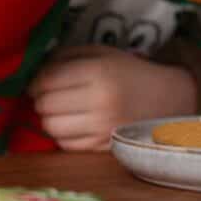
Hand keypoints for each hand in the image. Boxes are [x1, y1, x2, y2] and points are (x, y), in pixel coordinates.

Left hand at [28, 45, 197, 150]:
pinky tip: (76, 124)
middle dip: (43, 99)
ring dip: (51, 118)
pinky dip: (64, 134)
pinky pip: (65, 144)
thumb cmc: (129, 72)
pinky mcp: (103, 146)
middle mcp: (99, 102)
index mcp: (99, 73)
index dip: (36, 81)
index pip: (46, 80)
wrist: (167, 98)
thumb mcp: (101, 53)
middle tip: (53, 95)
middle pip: (44, 105)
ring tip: (64, 110)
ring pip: (51, 128)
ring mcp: (102, 128)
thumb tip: (33, 70)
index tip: (41, 81)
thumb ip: (66, 56)